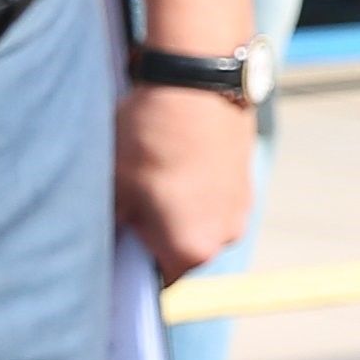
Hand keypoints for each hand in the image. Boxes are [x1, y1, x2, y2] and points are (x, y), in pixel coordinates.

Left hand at [116, 84, 256, 275]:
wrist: (196, 80)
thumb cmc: (150, 138)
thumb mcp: (115, 189)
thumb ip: (116, 227)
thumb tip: (112, 241)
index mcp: (192, 249)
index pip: (156, 280)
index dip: (131, 263)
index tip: (115, 245)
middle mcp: (225, 236)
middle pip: (183, 251)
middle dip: (157, 234)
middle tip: (131, 204)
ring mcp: (242, 206)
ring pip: (200, 222)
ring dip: (179, 210)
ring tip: (154, 176)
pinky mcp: (248, 176)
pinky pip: (216, 197)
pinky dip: (196, 189)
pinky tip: (176, 160)